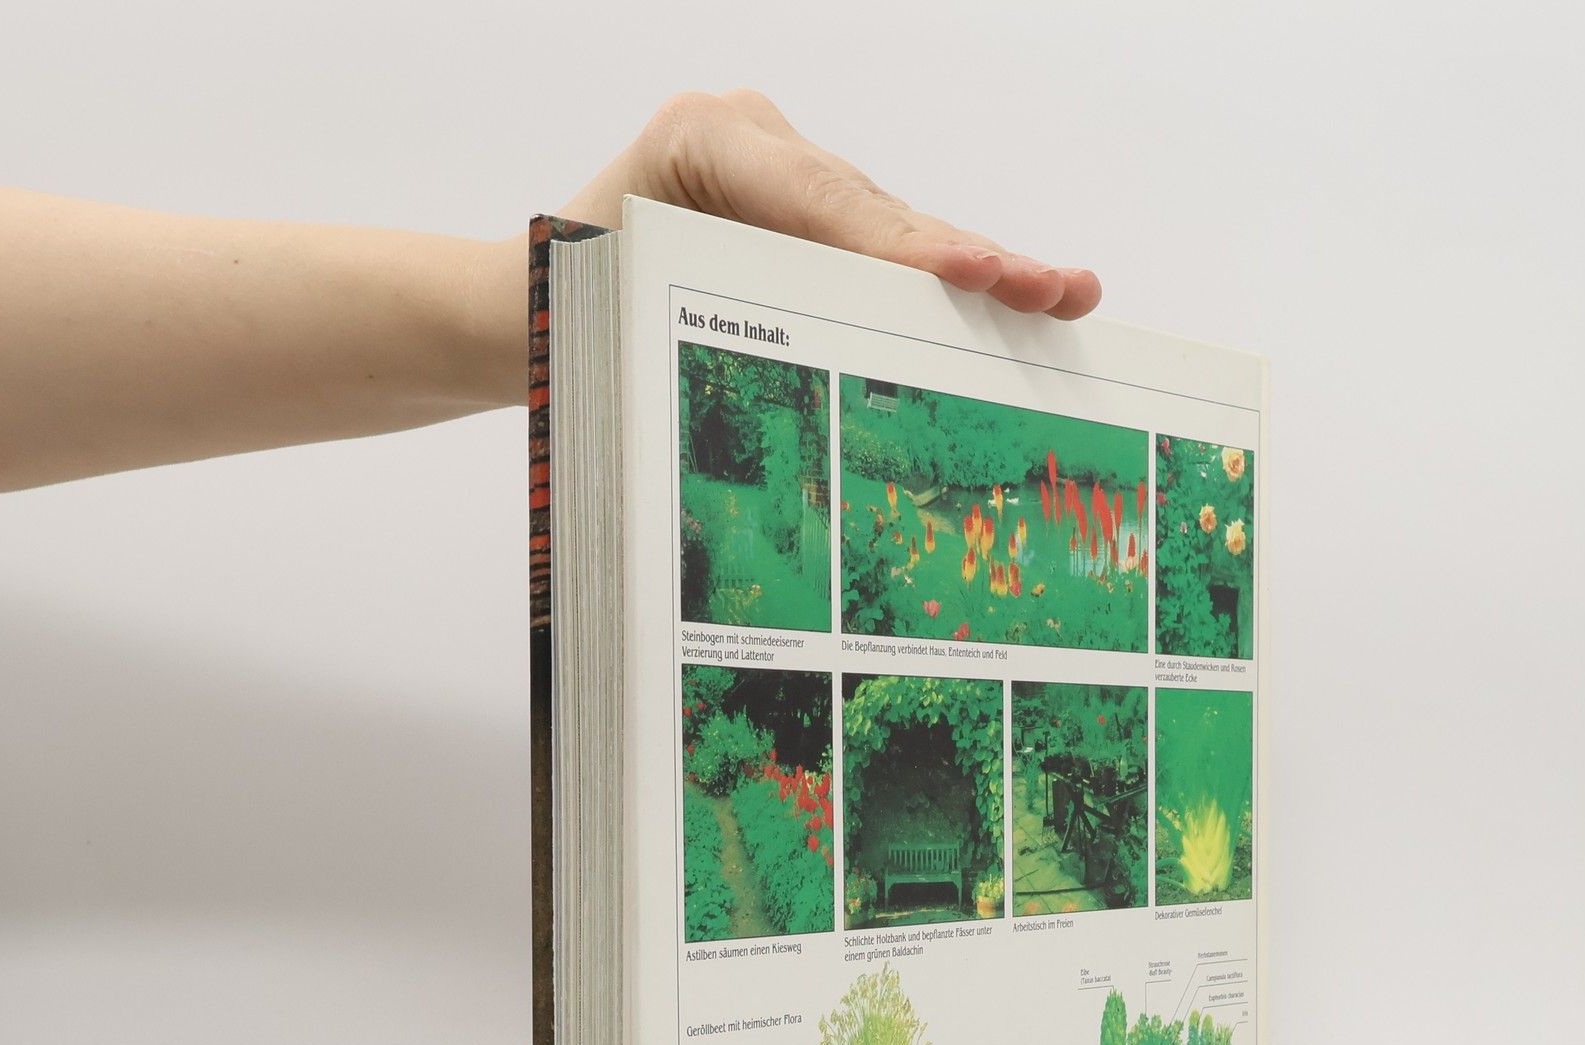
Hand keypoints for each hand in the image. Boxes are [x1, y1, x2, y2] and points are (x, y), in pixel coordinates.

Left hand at [560, 91, 1101, 320]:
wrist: (525, 305)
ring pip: (892, 231)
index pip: (828, 203)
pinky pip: (879, 251)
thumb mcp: (630, 312)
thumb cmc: (565, 312)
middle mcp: (756, 140)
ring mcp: (785, 171)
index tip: (978, 275)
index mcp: (705, 139)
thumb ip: (731, 316)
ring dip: (976, 274)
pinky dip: (939, 286)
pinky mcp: (803, 212)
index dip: (910, 246)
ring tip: (1060, 298)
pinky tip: (1016, 301)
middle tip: (1054, 290)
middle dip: (971, 260)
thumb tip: (842, 365)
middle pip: (878, 213)